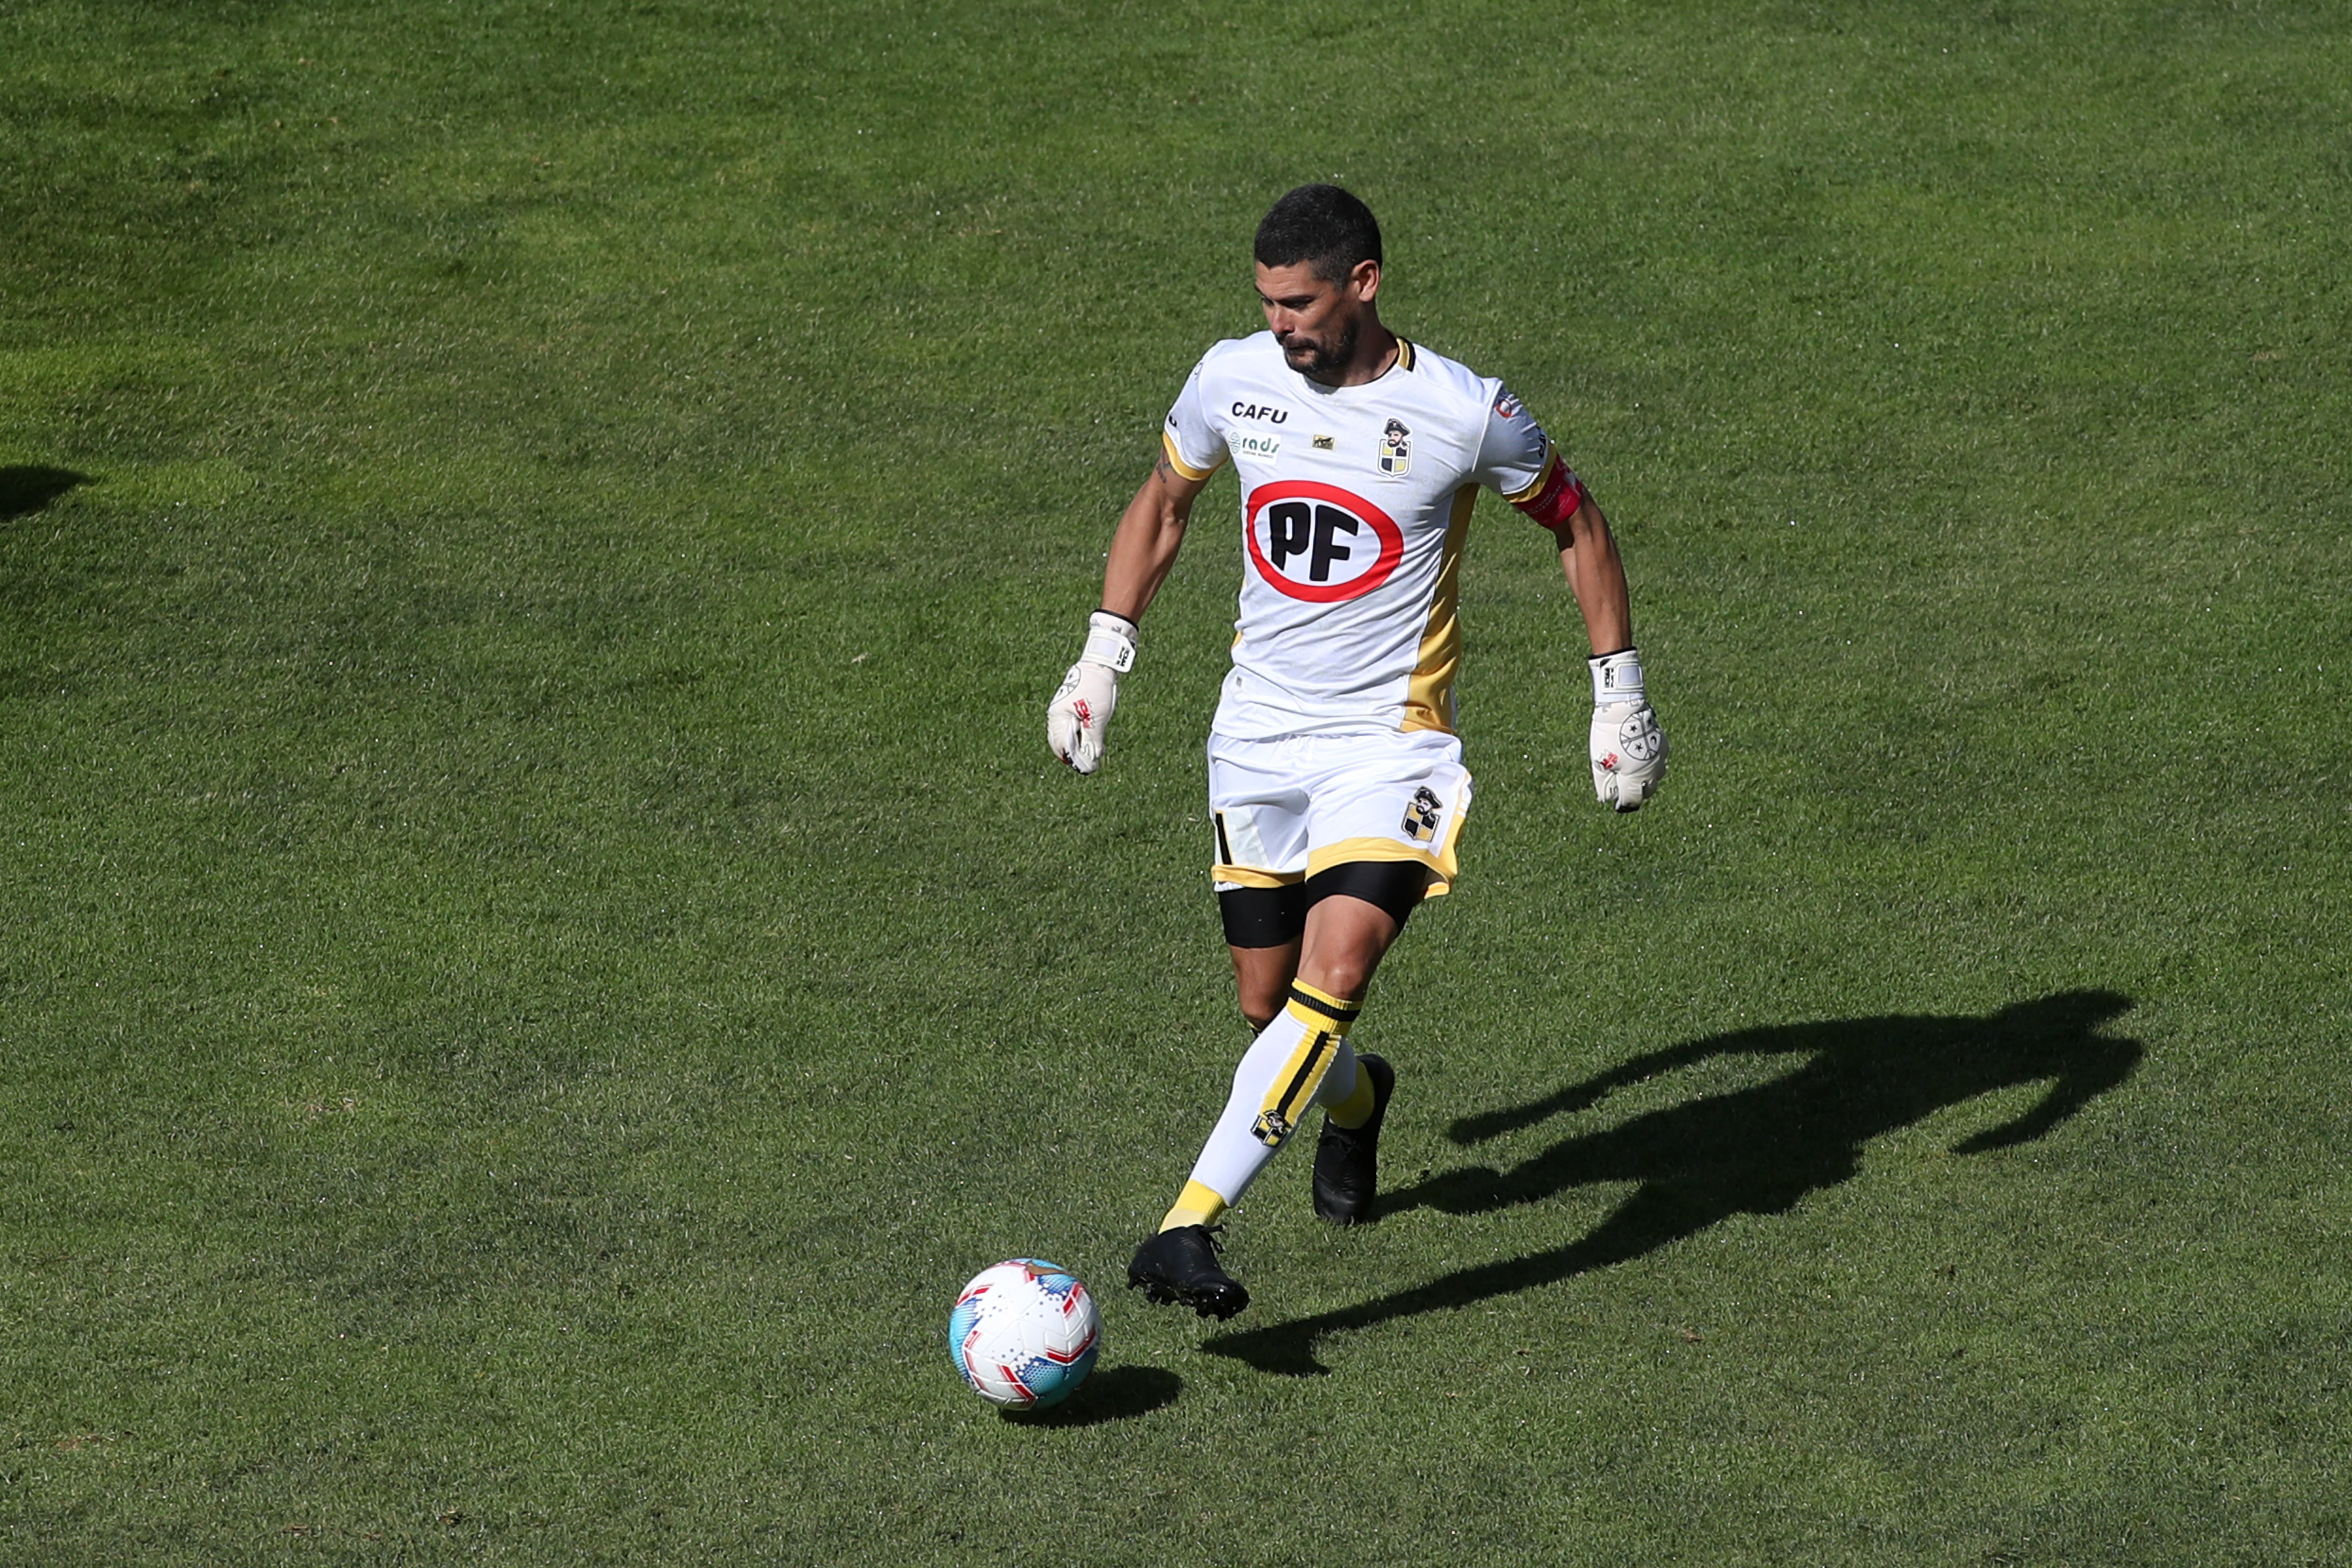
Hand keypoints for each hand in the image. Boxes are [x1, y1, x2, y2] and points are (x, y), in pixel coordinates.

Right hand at [1046, 611, 1137, 773]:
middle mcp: (1056, 716)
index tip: (1090, 768)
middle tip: (1093, 763)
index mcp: (1058, 717)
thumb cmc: (1097, 689)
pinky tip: (1095, 742)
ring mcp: (1062, 713)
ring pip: (1067, 738)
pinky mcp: (1070, 710)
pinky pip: (1072, 729)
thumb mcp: (1097, 718)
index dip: (1075, 760)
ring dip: (1080, 747)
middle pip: (1062, 744)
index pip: (1061, 747)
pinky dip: (1082, 738)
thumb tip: (1091, 758)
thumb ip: (1092, 740)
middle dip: (1077, 755)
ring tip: (1096, 753)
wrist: (1100, 665)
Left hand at [1588, 648, 1665, 810]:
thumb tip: (1606, 798)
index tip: (1618, 804)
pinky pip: (1659, 761)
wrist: (1624, 708)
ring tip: (1632, 771)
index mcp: (1635, 777)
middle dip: (1636, 792)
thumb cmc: (1608, 736)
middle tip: (1624, 787)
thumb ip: (1603, 784)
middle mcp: (1652, 770)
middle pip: (1648, 791)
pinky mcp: (1663, 745)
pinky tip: (1639, 756)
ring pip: (1656, 776)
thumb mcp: (1599, 762)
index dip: (1624, 805)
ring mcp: (1660, 757)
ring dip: (1646, 778)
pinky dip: (1651, 763)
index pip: (1633, 800)